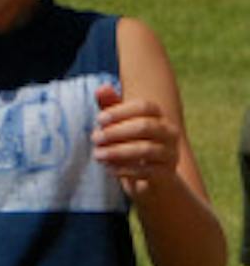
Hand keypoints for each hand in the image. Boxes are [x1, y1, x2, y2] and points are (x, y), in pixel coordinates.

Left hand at [93, 82, 180, 198]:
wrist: (150, 177)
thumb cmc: (130, 143)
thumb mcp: (119, 124)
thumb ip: (110, 106)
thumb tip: (101, 88)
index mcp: (159, 117)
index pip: (145, 107)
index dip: (121, 111)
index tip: (99, 119)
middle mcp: (169, 133)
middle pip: (145, 126)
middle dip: (116, 132)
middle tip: (94, 138)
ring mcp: (170, 153)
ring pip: (145, 149)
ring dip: (117, 151)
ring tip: (97, 154)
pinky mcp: (166, 173)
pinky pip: (146, 170)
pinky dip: (124, 169)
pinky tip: (108, 168)